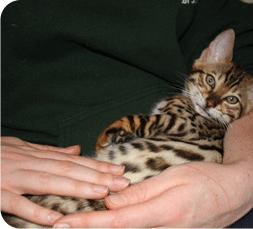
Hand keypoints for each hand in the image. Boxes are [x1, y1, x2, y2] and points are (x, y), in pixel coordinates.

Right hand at [1, 137, 129, 226]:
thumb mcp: (22, 148)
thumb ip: (49, 151)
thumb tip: (75, 150)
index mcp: (35, 154)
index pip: (73, 160)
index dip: (97, 165)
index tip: (118, 170)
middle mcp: (27, 163)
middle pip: (68, 169)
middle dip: (97, 176)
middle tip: (121, 182)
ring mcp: (11, 178)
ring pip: (50, 182)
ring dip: (77, 188)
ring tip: (103, 193)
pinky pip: (17, 204)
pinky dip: (36, 212)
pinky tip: (57, 220)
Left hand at [53, 161, 252, 227]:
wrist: (237, 192)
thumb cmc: (207, 179)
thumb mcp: (173, 177)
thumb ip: (141, 193)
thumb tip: (112, 201)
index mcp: (164, 213)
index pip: (117, 222)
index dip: (89, 224)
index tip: (63, 225)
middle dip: (93, 228)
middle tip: (67, 224)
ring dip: (108, 227)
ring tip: (86, 220)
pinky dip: (126, 227)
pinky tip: (116, 219)